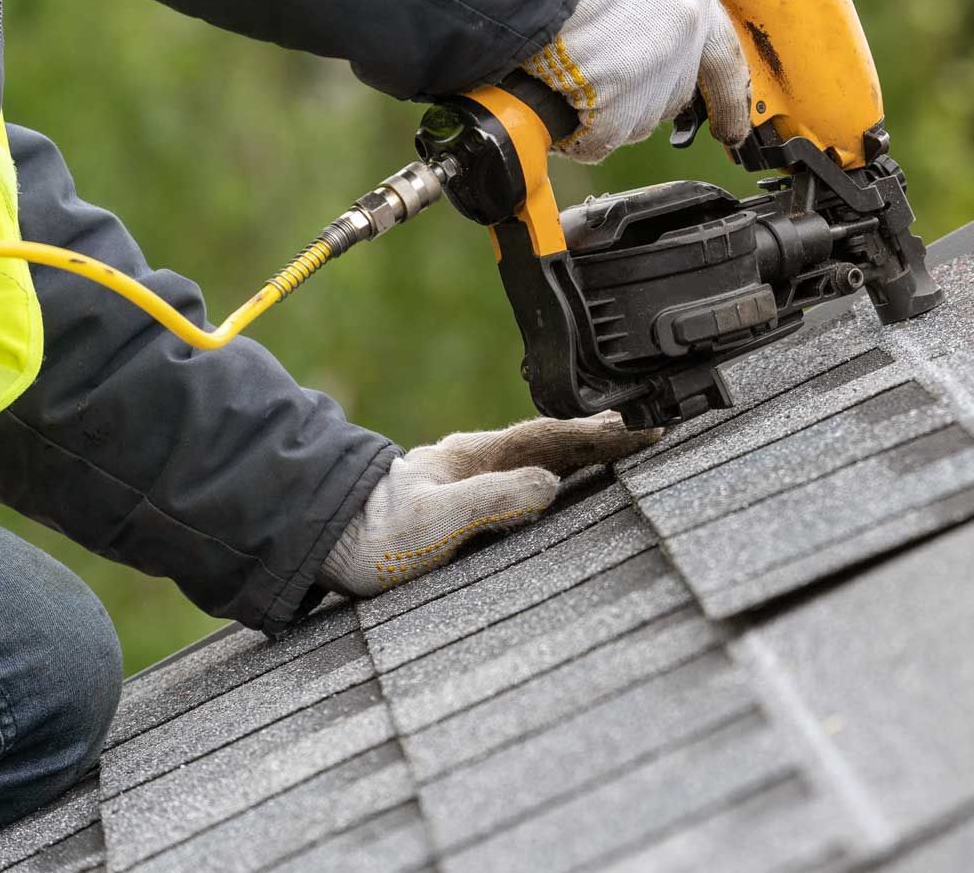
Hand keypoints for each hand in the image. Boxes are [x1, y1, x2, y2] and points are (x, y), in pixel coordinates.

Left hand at [318, 412, 657, 594]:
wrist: (321, 543)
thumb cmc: (372, 538)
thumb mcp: (435, 521)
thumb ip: (492, 501)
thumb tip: (549, 485)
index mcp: (477, 457)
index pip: (554, 438)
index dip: (602, 436)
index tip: (645, 430)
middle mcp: (477, 462)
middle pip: (554, 442)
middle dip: (604, 437)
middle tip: (651, 430)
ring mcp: (470, 480)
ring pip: (540, 458)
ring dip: (583, 453)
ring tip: (622, 449)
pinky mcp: (462, 504)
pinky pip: (525, 480)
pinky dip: (557, 474)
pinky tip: (567, 484)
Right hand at [525, 0, 751, 163]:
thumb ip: (649, 3)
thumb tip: (638, 36)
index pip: (725, 59)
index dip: (730, 98)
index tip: (733, 128)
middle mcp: (684, 32)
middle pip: (671, 96)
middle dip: (634, 98)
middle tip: (593, 78)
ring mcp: (654, 70)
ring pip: (635, 122)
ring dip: (599, 113)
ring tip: (563, 74)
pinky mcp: (619, 102)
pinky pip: (600, 140)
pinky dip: (576, 134)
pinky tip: (555, 102)